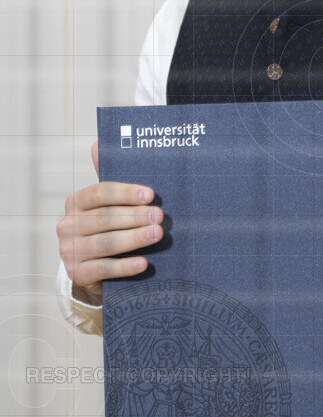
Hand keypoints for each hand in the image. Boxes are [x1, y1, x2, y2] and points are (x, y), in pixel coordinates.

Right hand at [57, 140, 162, 298]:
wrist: (95, 268)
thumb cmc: (108, 227)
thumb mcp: (109, 203)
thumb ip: (108, 177)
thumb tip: (98, 142)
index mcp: (76, 202)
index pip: (100, 193)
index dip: (125, 193)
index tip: (150, 194)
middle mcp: (67, 225)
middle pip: (105, 218)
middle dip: (135, 216)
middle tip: (160, 216)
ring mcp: (69, 251)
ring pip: (106, 243)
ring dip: (134, 238)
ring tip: (157, 234)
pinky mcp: (77, 273)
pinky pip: (103, 269)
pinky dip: (125, 266)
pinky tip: (144, 263)